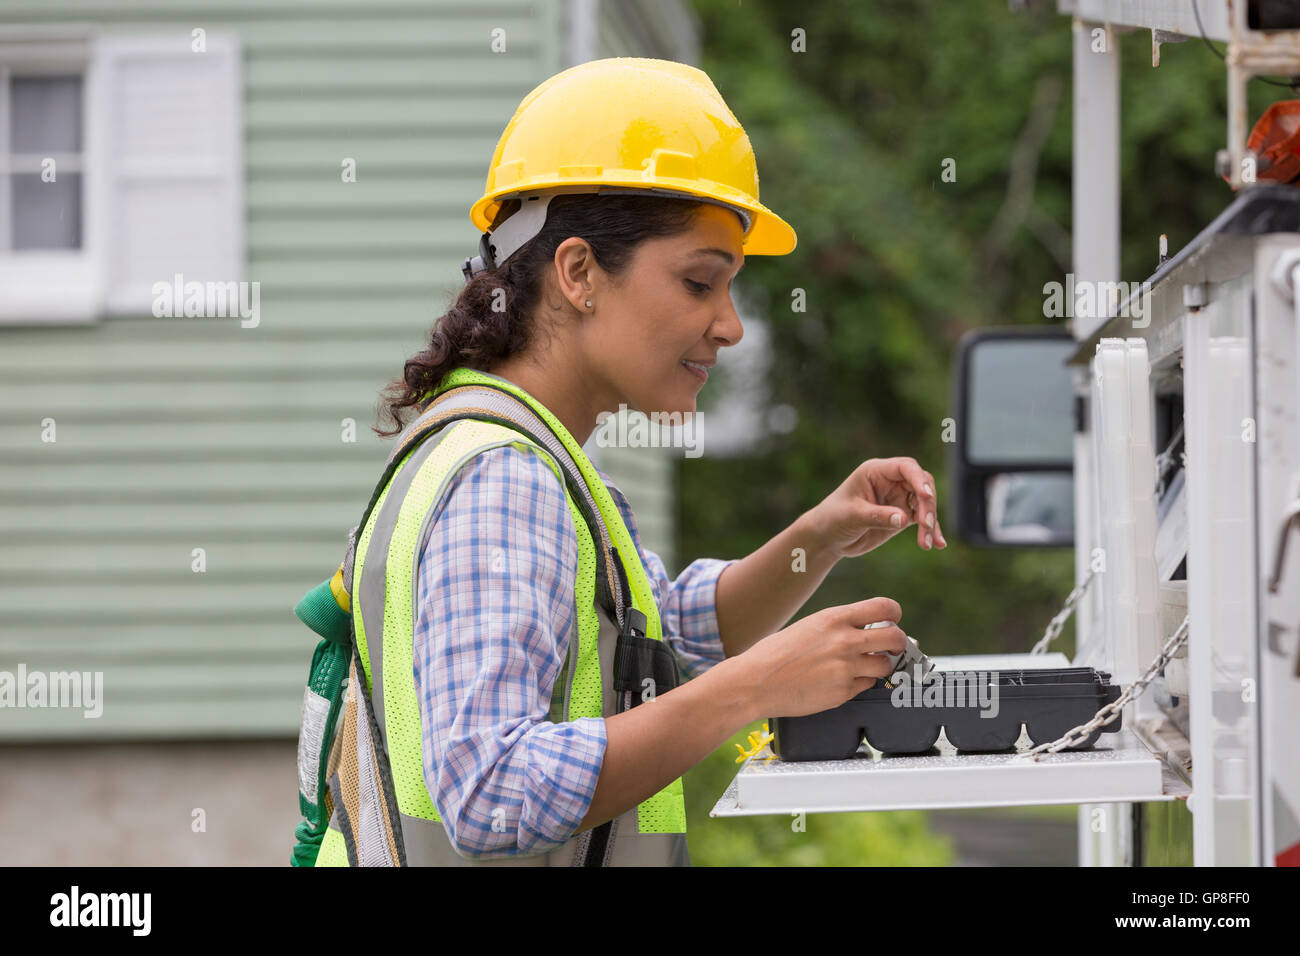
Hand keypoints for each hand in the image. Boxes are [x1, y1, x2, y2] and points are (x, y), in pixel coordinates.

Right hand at [738, 597, 905, 717]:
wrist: (755, 682)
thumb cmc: (776, 653)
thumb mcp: (809, 626)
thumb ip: (839, 627)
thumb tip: (866, 631)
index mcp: (834, 618)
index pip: (884, 607)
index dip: (894, 614)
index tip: (893, 621)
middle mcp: (845, 641)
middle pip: (895, 638)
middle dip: (898, 643)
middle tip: (891, 648)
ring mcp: (846, 668)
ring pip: (885, 666)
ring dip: (880, 666)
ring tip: (863, 666)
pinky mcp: (843, 692)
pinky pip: (866, 685)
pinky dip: (859, 683)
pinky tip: (840, 680)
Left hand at [808, 457, 946, 558]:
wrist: (828, 537)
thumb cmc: (833, 519)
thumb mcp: (852, 517)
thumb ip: (878, 516)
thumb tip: (904, 519)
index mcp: (875, 471)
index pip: (905, 468)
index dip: (918, 479)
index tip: (926, 495)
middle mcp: (890, 481)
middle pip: (921, 484)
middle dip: (927, 504)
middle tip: (925, 525)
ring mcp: (898, 497)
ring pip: (925, 503)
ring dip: (930, 521)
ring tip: (927, 543)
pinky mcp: (902, 514)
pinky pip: (922, 520)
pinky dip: (931, 531)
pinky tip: (938, 544)